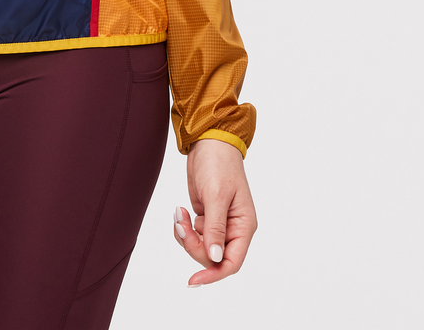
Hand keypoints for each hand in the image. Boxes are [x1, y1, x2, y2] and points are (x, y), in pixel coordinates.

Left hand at [172, 138, 256, 286]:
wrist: (208, 143)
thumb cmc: (219, 165)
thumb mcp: (217, 196)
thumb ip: (215, 229)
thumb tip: (216, 258)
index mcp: (244, 227)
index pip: (232, 262)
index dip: (214, 274)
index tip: (194, 280)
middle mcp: (233, 229)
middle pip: (212, 256)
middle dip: (193, 245)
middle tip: (181, 224)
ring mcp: (218, 223)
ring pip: (200, 246)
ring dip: (185, 235)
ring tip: (179, 213)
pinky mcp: (205, 217)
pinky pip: (192, 234)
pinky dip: (182, 227)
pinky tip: (179, 210)